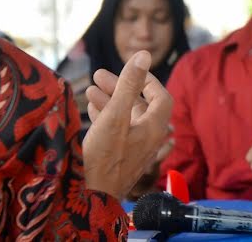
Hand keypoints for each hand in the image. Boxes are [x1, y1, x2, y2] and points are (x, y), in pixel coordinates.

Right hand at [82, 51, 172, 199]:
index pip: (161, 96)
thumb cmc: (104, 157)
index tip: (130, 70)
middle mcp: (149, 137)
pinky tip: (91, 108)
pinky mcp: (121, 158)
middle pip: (140, 105)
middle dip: (121, 87)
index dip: (147, 80)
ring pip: (126, 118)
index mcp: (154, 126)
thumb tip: (144, 54)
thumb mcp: (115, 115)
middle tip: (98, 75)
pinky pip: (118, 131)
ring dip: (111, 101)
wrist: (90, 198)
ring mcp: (136, 149)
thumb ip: (129, 84)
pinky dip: (107, 116)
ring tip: (89, 89)